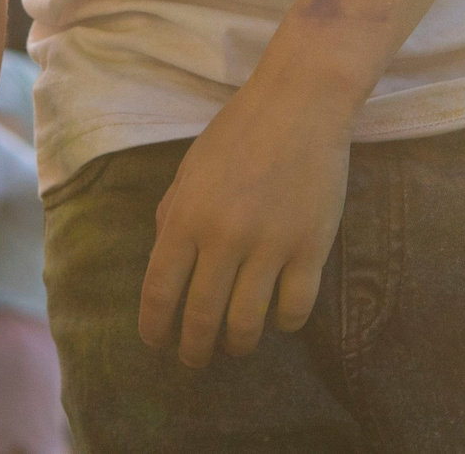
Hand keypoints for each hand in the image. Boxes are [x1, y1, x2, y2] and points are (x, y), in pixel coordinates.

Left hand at [138, 71, 349, 367]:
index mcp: (186, 217)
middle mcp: (223, 238)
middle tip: (194, 360)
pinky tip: (279, 318)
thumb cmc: (240, 130)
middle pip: (201, 317)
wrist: (301, 103)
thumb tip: (163, 257)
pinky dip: (285, 323)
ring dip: (237, 344)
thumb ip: (173, 213)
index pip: (159, 292)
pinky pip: (295, 308)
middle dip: (193, 349)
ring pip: (247, 324)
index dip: (154, 327)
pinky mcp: (310, 248)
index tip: (155, 343)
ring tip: (236, 345)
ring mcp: (269, 246)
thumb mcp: (191, 167)